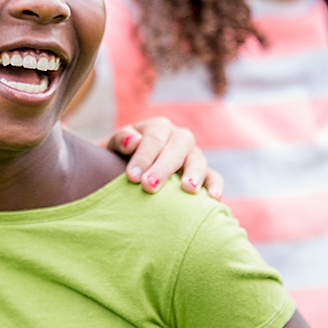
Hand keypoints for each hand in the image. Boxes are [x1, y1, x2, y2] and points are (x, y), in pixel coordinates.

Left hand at [106, 116, 223, 198]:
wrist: (126, 170)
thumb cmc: (118, 159)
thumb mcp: (112, 147)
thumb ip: (119, 140)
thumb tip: (133, 141)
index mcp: (157, 128)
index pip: (153, 139)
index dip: (143, 157)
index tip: (132, 177)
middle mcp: (179, 138)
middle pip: (176, 148)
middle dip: (163, 168)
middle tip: (149, 186)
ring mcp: (194, 155)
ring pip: (198, 160)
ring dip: (193, 174)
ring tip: (188, 189)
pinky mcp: (204, 174)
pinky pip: (214, 177)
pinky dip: (216, 186)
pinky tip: (214, 199)